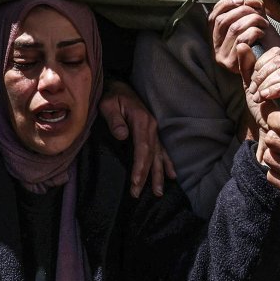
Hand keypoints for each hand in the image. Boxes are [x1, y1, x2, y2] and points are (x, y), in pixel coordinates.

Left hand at [99, 81, 175, 197]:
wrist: (119, 87)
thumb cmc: (111, 96)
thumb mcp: (108, 105)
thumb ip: (115, 120)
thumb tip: (122, 135)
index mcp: (141, 120)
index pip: (142, 148)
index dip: (140, 166)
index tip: (136, 181)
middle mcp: (151, 127)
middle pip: (150, 155)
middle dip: (145, 176)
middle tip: (137, 193)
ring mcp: (154, 130)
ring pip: (158, 156)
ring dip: (158, 174)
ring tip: (158, 192)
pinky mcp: (153, 132)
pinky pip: (162, 150)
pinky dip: (167, 163)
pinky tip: (172, 175)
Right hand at [209, 0, 279, 75]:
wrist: (271, 68)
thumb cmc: (264, 45)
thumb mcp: (255, 24)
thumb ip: (251, 10)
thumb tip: (249, 0)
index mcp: (215, 37)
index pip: (212, 17)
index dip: (225, 4)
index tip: (241, 0)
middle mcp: (214, 48)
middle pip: (223, 20)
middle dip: (243, 11)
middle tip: (258, 13)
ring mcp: (220, 56)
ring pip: (233, 28)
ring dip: (252, 20)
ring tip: (263, 23)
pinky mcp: (230, 63)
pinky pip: (241, 40)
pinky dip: (253, 32)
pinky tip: (262, 33)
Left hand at [238, 44, 279, 138]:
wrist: (274, 133)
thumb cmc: (264, 110)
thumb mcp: (252, 87)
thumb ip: (246, 67)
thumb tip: (241, 44)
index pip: (276, 54)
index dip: (260, 66)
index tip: (251, 83)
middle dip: (263, 77)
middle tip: (254, 93)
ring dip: (268, 85)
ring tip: (260, 97)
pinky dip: (278, 90)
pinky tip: (268, 98)